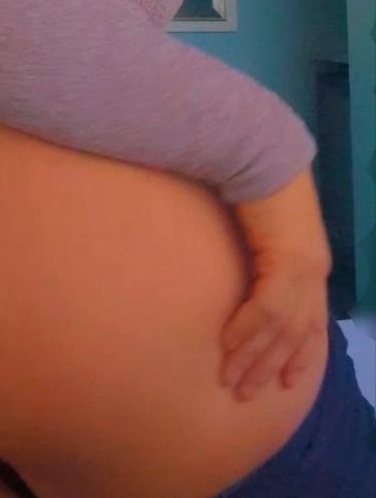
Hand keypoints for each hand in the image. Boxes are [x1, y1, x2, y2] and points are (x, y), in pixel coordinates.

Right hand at [221, 169, 331, 401]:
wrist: (255, 149)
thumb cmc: (250, 180)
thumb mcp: (257, 226)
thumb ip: (254, 252)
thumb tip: (236, 273)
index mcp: (310, 262)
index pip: (311, 321)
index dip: (299, 354)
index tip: (281, 381)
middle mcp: (314, 270)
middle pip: (298, 333)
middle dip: (271, 366)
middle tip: (243, 391)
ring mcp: (304, 267)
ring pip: (284, 329)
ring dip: (255, 359)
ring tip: (230, 380)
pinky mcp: (287, 261)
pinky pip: (268, 310)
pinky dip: (248, 333)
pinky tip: (228, 347)